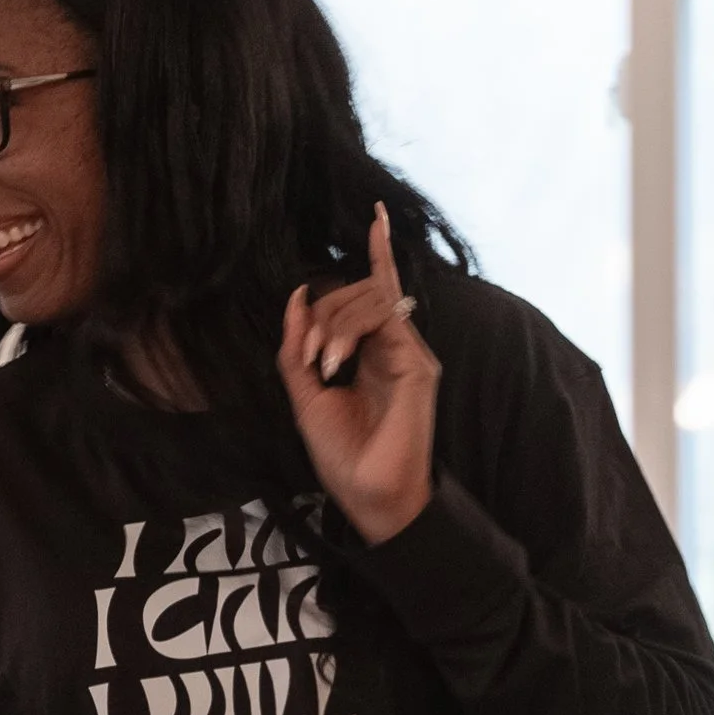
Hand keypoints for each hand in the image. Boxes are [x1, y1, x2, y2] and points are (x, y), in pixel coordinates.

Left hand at [278, 206, 441, 547]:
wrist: (369, 497)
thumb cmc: (343, 456)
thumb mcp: (305, 397)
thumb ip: (297, 349)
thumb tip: (295, 296)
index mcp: (369, 355)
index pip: (369, 294)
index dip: (376, 255)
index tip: (377, 217)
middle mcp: (394, 348)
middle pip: (358, 293)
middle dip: (323, 315)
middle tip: (308, 361)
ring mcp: (409, 354)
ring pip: (369, 300)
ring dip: (335, 325)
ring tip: (324, 368)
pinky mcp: (417, 364)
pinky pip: (386, 315)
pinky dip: (353, 320)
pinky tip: (345, 330)